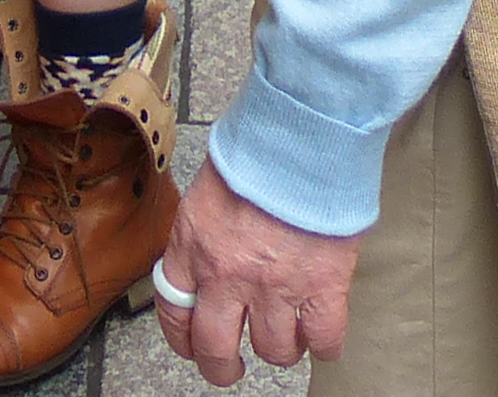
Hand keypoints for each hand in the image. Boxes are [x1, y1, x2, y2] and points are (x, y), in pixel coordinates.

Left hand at [155, 163, 357, 385]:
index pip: (174, 312)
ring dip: (279, 347)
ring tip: (286, 332)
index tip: (192, 345)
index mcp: (192, 245)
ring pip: (273, 350)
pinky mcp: (322, 286)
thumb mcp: (207, 188)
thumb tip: (206, 257)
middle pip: (216, 349)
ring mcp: (275, 286)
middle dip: (222, 367)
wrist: (302, 131)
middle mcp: (227, 275)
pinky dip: (323, 344)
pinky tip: (320, 334)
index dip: (182, 339)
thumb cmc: (257, 146)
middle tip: (230, 367)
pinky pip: (322, 338)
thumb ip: (203, 231)